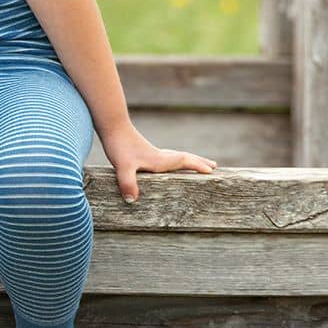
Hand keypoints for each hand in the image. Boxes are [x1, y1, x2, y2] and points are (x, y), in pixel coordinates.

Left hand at [100, 120, 216, 202]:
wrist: (112, 126)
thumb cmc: (119, 146)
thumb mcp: (122, 167)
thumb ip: (127, 183)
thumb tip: (132, 201)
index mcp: (160, 161)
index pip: (184, 162)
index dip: (197, 166)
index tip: (211, 171)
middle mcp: (160, 156)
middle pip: (185, 158)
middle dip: (199, 163)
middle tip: (214, 166)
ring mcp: (153, 153)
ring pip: (177, 156)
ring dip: (189, 159)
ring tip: (198, 163)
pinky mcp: (145, 152)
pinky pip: (167, 156)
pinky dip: (175, 159)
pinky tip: (169, 163)